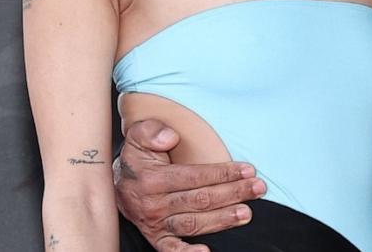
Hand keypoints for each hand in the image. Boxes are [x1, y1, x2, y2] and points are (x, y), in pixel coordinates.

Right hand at [114, 119, 266, 251]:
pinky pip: (171, 249)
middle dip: (233, 193)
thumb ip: (151, 131)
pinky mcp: (156, 237)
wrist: (114, 184)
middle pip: (201, 200)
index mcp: (153, 179)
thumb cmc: (135, 159)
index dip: (223, 173)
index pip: (196, 176)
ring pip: (194, 223)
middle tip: (257, 188)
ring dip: (222, 219)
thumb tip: (169, 137)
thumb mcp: (137, 137)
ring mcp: (155, 223)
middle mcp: (155, 204)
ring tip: (246, 213)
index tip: (247, 169)